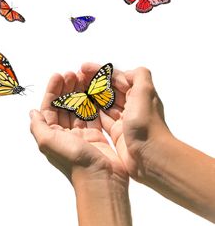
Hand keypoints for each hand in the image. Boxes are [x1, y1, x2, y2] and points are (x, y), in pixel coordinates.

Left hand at [30, 71, 127, 186]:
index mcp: (52, 135)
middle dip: (67, 89)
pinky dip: (93, 102)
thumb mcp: (48, 141)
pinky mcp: (96, 136)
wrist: (101, 179)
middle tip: (73, 74)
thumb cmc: (74, 161)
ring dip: (80, 93)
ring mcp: (81, 135)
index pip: (50, 108)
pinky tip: (94, 91)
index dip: (53, 91)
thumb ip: (38, 126)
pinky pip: (93, 115)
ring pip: (79, 108)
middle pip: (64, 106)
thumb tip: (32, 112)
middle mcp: (65, 134)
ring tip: (83, 78)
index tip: (59, 75)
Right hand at [80, 63, 171, 179]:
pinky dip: (90, 113)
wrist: (152, 157)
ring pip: (103, 104)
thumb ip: (139, 76)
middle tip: (75, 78)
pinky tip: (79, 109)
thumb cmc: (147, 125)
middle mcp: (131, 106)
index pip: (116, 78)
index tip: (83, 67)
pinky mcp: (116, 134)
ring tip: (74, 91)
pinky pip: (100, 119)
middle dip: (92, 83)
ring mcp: (123, 121)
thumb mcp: (145, 92)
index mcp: (138, 94)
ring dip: (89, 97)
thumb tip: (127, 72)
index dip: (99, 72)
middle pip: (108, 90)